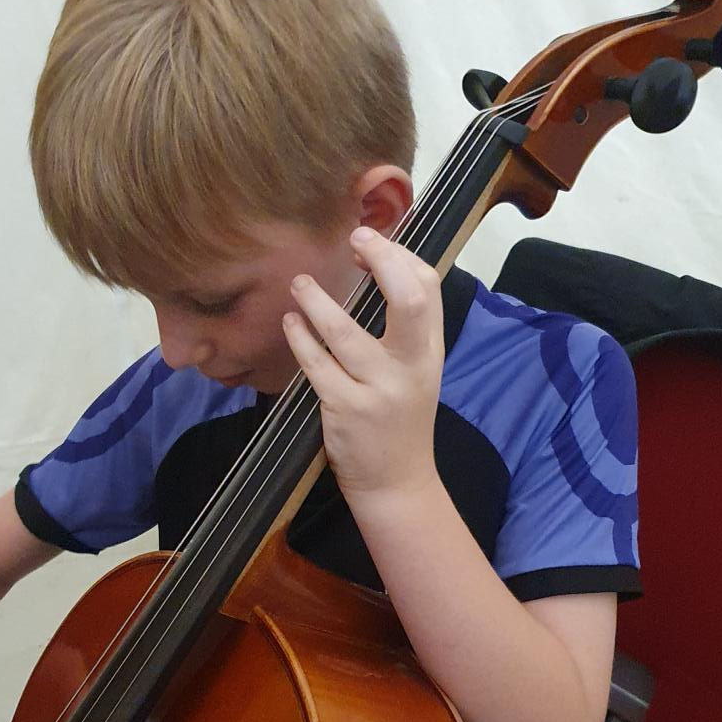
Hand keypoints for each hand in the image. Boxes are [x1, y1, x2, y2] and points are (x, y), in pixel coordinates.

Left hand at [282, 227, 443, 501]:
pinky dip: (301, 338)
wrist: (397, 482)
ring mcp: (379, 389)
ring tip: (299, 283)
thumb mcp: (417, 371)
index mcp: (430, 351)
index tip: (368, 242)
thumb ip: (404, 329)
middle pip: (408, 301)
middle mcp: (411, 366)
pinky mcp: (346, 409)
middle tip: (354, 239)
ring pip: (345, 332)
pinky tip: (291, 323)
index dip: (398, 256)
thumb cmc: (400, 419)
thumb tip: (378, 267)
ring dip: (317, 301)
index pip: (427, 288)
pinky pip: (317, 365)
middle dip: (382, 261)